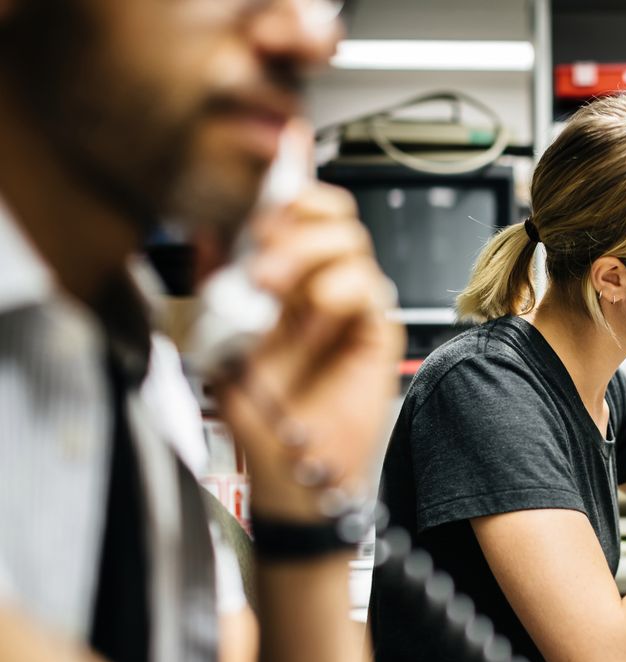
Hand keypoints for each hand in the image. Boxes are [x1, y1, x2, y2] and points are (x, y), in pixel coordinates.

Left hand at [217, 183, 400, 521]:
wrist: (293, 469)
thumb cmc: (261, 416)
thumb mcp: (217, 344)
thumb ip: (215, 290)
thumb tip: (206, 236)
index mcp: (284, 279)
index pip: (296, 211)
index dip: (287, 184)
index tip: (260, 185)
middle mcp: (321, 284)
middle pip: (331, 213)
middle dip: (295, 217)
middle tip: (261, 245)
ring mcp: (351, 305)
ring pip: (351, 240)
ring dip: (309, 251)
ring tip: (275, 287)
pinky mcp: (376, 330)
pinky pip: (371, 285)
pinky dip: (341, 287)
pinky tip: (318, 310)